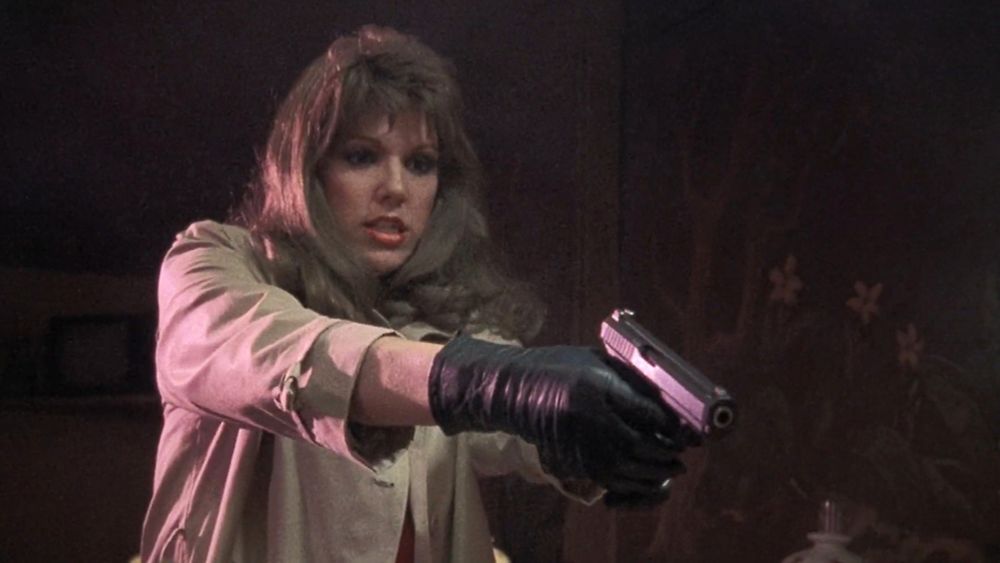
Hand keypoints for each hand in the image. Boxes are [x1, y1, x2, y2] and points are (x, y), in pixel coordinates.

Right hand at [428, 337, 685, 495]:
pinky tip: (648, 478)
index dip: (672, 425)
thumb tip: (669, 398)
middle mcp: (588, 419)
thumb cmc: (559, 368)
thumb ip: (629, 380)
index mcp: (595, 387)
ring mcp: (579, 443)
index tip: (688, 428)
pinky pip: (612, 479)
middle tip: (685, 451)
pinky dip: (635, 483)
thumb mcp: (596, 362)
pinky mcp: (572, 461)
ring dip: (656, 471)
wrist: (513, 390)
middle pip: (642, 445)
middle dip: (668, 452)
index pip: (646, 412)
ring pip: (629, 468)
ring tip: (672, 468)